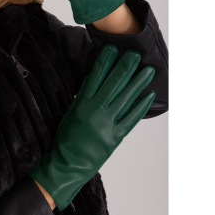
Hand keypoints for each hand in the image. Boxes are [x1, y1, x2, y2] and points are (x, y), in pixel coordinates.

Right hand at [29, 44, 155, 210]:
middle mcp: (95, 112)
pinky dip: (141, 107)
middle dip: (125, 67)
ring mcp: (106, 124)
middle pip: (113, 84)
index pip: (95, 77)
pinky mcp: (115, 137)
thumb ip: (83, 98)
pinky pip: (131, 119)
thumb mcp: (70, 114)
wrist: (68, 164)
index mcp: (81, 104)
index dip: (104, 62)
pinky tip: (148, 95)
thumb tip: (94, 81)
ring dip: (138, 83)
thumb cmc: (66, 140)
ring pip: (126, 98)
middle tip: (135, 54)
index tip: (112, 49)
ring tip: (148, 70)